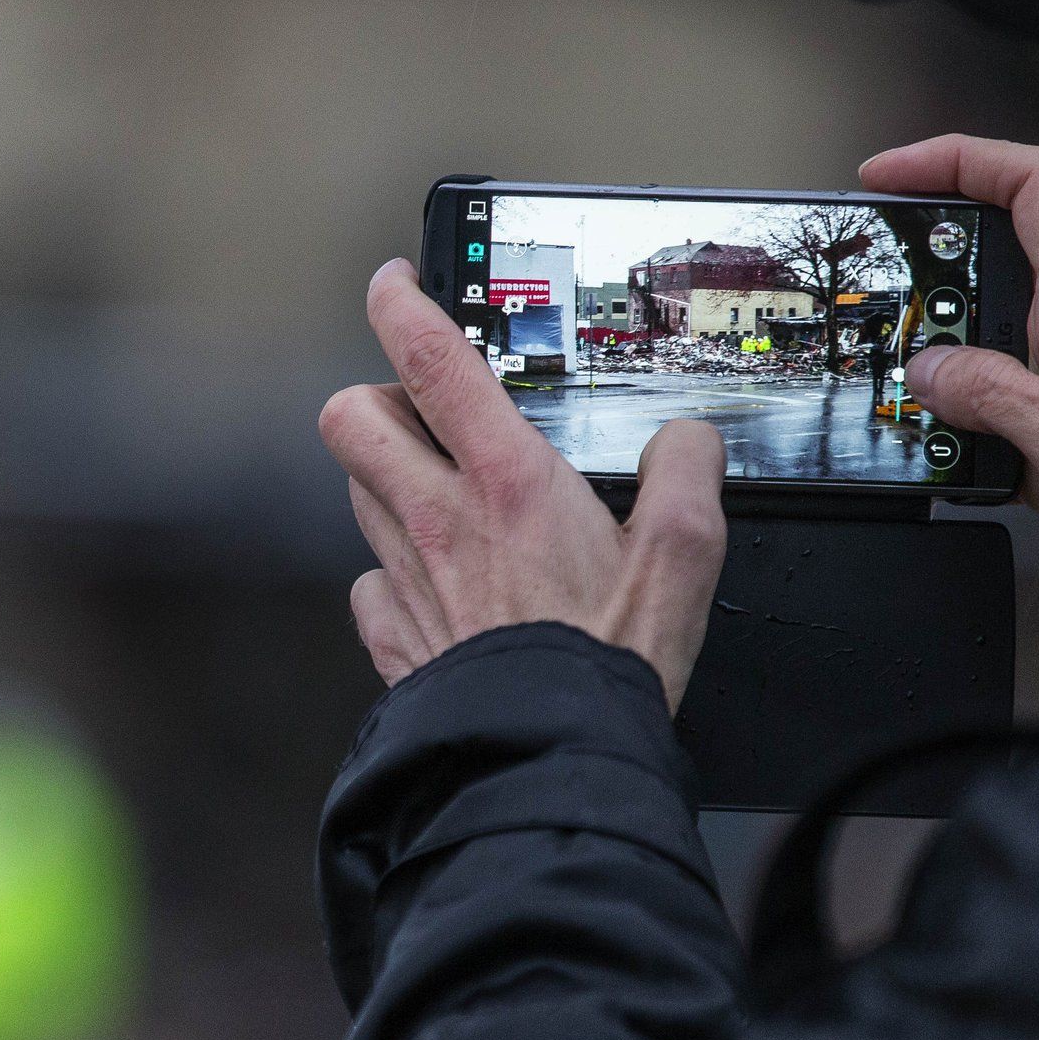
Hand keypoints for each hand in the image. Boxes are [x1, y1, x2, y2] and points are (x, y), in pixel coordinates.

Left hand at [319, 261, 729, 703]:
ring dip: (384, 477)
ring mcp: (405, 578)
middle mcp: (437, 519)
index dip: (399, 302)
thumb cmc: (608, 664)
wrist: (549, 757)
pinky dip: (389, 572)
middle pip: (352, 418)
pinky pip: (368, 582)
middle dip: (373, 395)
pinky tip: (428, 582)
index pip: (427, 356)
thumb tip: (685, 438)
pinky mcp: (394, 637)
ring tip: (433, 488)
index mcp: (504, 480)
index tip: (398, 282)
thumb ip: (687, 472)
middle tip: (415, 405)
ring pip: (355, 492)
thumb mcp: (684, 554)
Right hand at [862, 135, 1038, 583]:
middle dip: (929, 256)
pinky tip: (935, 436)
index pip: (1033, 184)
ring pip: (987, 319)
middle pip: (1000, 244)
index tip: (894, 174)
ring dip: (935, 343)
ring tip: (896, 374)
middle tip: (876, 273)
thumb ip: (992, 396)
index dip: (961, 159)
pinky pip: (990, 387)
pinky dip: (951, 404)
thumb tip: (932, 371)